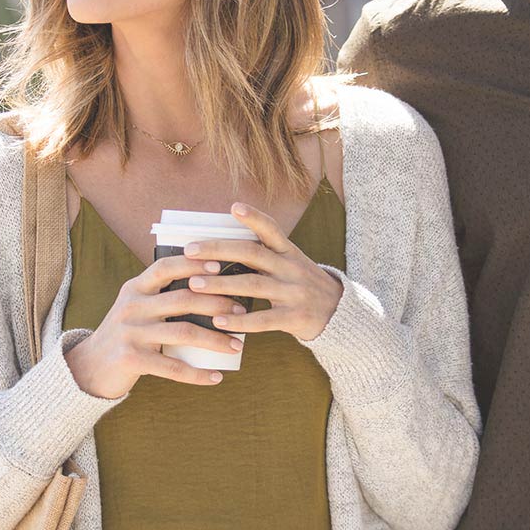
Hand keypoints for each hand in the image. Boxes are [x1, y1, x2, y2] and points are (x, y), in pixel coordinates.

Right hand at [64, 253, 247, 398]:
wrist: (89, 367)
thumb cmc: (125, 334)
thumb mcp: (135, 307)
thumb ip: (159, 295)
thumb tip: (209, 286)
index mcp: (134, 288)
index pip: (166, 267)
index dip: (193, 264)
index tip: (221, 266)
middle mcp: (131, 307)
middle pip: (182, 299)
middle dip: (217, 303)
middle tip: (241, 311)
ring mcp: (131, 333)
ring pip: (183, 332)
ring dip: (215, 339)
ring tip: (236, 345)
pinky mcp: (131, 359)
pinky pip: (172, 367)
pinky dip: (197, 374)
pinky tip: (216, 377)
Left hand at [182, 201, 344, 342]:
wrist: (340, 314)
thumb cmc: (302, 286)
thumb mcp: (291, 264)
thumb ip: (264, 256)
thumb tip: (220, 248)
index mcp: (289, 252)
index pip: (271, 229)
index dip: (254, 217)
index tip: (233, 207)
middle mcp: (292, 268)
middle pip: (253, 254)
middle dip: (219, 250)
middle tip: (189, 251)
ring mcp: (294, 293)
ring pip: (253, 285)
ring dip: (221, 285)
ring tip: (194, 285)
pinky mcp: (294, 318)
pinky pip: (263, 319)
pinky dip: (240, 320)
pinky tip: (218, 321)